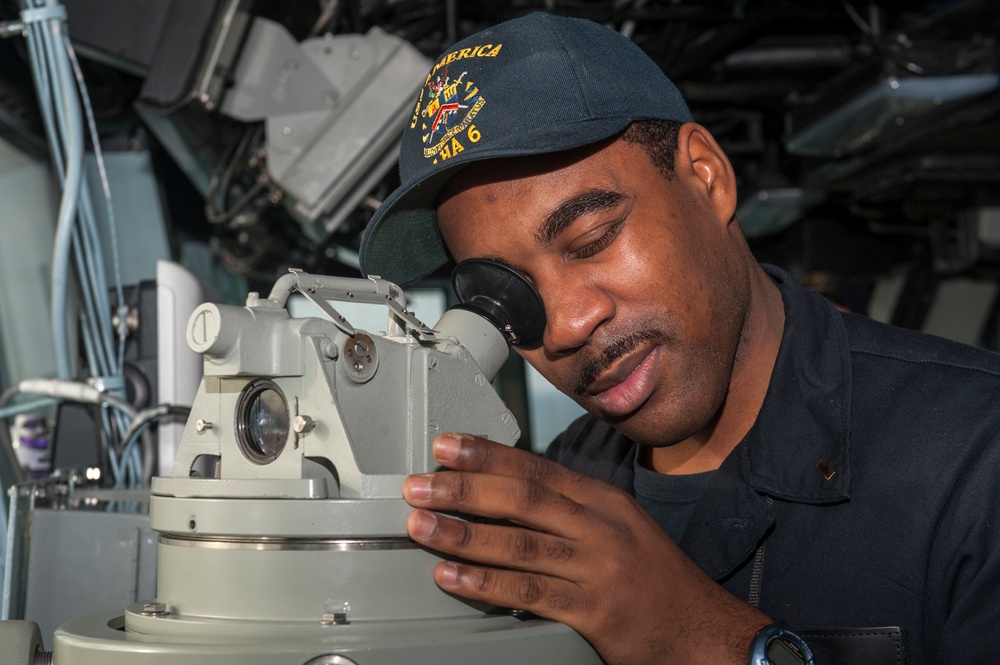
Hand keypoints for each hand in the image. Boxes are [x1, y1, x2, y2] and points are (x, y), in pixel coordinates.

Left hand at [403, 433, 770, 664]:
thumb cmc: (652, 576)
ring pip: (520, 543)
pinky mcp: (592, 612)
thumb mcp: (617, 525)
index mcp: (601, 500)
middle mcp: (598, 527)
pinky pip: (529, 593)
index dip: (487, 454)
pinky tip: (452, 577)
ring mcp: (596, 569)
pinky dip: (485, 583)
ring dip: (463, 533)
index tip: (447, 444)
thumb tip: (503, 491)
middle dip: (464, 488)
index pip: (536, 468)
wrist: (700, 628)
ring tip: (422, 525)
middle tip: (419, 484)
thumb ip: (567, 507)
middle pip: (522, 499)